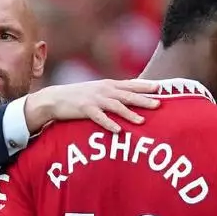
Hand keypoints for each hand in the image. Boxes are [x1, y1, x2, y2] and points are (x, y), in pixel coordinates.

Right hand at [24, 79, 161, 134]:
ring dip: (129, 113)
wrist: (55, 98)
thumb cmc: (79, 96)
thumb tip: (130, 96)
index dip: (145, 86)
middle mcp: (104, 90)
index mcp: (108, 85)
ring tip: (142, 121)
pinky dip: (109, 124)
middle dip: (144, 99)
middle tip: (159, 104)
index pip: (130, 84)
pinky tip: (118, 131)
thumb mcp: (98, 90)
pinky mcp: (85, 109)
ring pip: (116, 106)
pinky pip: (99, 118)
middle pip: (127, 95)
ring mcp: (94, 99)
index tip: (160, 87)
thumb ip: (113, 92)